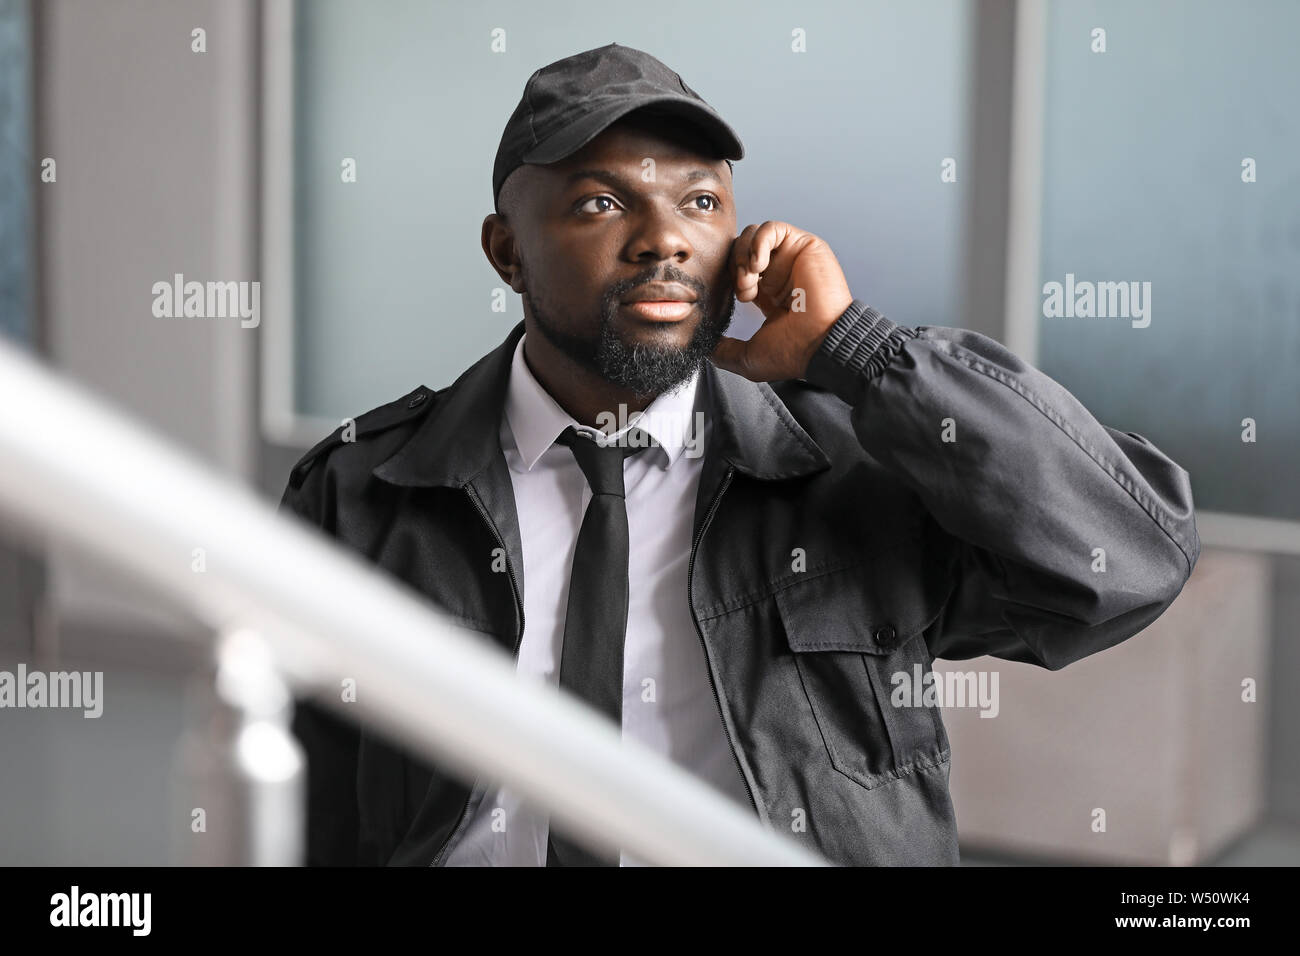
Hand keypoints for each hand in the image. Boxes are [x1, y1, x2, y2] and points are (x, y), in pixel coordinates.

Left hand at [709, 221, 853, 381]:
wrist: (820, 342)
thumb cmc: (792, 353)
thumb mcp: (748, 358)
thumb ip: (725, 351)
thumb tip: (706, 347)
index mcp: (768, 295)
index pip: (737, 270)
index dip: (728, 278)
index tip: (733, 297)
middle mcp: (779, 274)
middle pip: (741, 249)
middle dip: (734, 266)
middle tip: (742, 289)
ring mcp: (791, 258)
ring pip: (752, 235)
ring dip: (743, 255)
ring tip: (751, 277)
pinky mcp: (803, 245)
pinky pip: (771, 228)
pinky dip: (759, 243)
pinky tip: (759, 264)